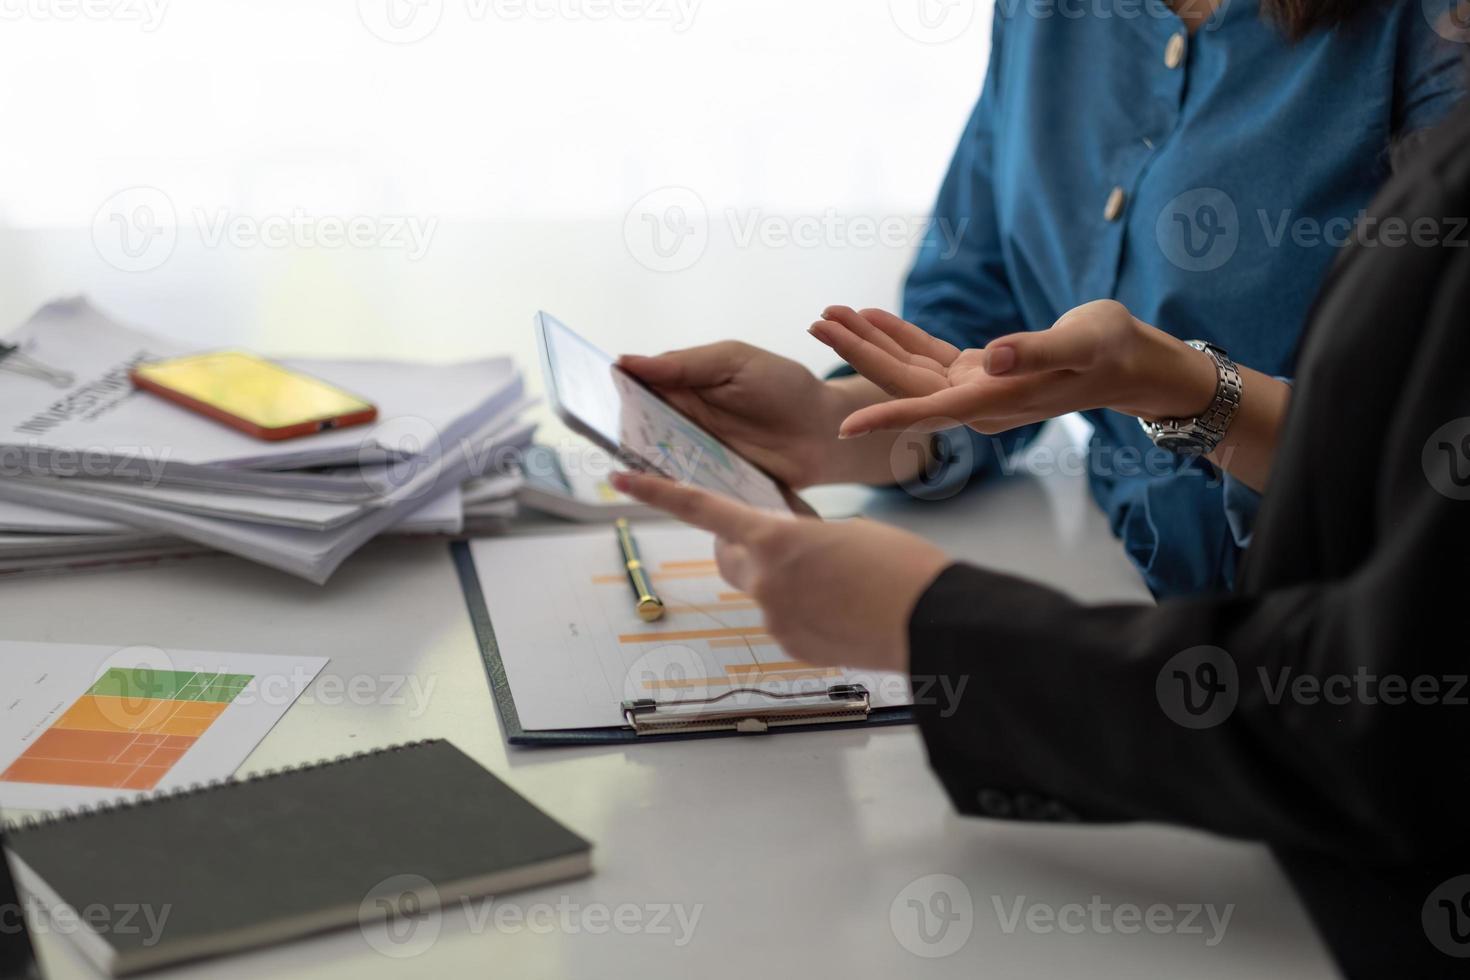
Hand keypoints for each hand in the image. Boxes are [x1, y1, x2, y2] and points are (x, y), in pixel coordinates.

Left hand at [609, 471, 950, 672]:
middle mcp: (764, 581)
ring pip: (760, 589)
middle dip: (744, 543)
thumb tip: (794, 554)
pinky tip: (843, 609)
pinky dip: (803, 610)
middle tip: (785, 539)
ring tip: (838, 581)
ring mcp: (774, 619)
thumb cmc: (901, 565)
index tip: (621, 480)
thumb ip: (804, 535)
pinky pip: (783, 619)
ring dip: (783, 580)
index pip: (703, 509)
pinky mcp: (791, 648)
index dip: (657, 492)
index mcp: (776, 537)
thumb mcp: (847, 529)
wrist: (933, 622)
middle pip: (728, 554)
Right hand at [618, 342, 848, 488]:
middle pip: (638, 428)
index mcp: (683, 387)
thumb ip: (684, 364)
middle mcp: (682, 422)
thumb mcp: (733, 361)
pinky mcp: (712, 483)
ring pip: (655, 459)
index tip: (584, 393)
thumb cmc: (784, 387)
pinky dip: (667, 489)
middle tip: (596, 431)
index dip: (611, 390)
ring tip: (616, 460)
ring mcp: (695, 455)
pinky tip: (651, 489)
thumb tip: (628, 361)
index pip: (637, 388)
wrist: (826, 431)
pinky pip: (682, 487)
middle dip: (616, 429)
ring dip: (637, 461)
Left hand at [807, 301, 1217, 435]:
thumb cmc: (1113, 352)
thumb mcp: (1083, 343)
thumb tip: (993, 356)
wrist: (1135, 364)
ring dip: (871, 343)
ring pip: (910, 368)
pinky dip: (900, 335)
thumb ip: (1038, 350)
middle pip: (904, 383)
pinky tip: (873, 315)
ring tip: (830, 314)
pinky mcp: (981, 372)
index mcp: (995, 402)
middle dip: (857, 355)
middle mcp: (978, 402)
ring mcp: (976, 389)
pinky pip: (929, 355)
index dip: (886, 416)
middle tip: (815, 323)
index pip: (930, 410)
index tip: (843, 426)